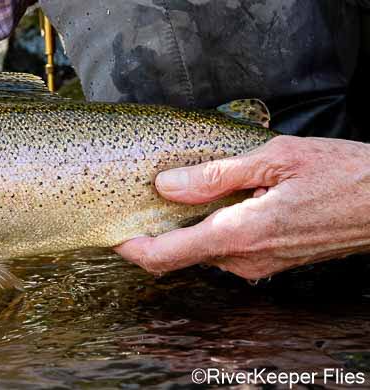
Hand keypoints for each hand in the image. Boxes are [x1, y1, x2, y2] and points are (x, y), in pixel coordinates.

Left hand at [115, 135, 369, 279]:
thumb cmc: (343, 175)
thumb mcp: (275, 159)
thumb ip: (214, 176)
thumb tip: (165, 185)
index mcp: (238, 236)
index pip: (164, 257)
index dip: (130, 248)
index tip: (111, 232)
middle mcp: (244, 260)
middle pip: (179, 254)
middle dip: (158, 230)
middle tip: (144, 196)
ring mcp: (260, 265)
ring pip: (204, 250)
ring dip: (190, 226)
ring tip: (186, 189)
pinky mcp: (273, 262)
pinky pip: (229, 249)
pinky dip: (214, 229)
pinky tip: (222, 199)